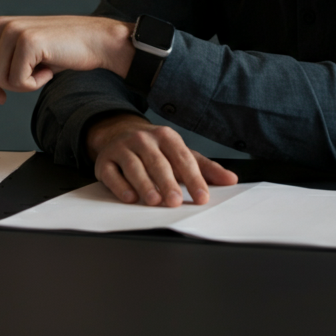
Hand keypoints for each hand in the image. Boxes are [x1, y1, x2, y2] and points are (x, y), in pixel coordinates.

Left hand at [0, 15, 133, 103]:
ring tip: (41, 68)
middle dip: (0, 90)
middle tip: (27, 80)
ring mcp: (11, 32)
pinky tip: (49, 68)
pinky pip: (18, 82)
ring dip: (23, 86)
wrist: (94, 41)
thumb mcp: (23, 58)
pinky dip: (36, 84)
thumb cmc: (60, 52)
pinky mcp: (26, 41)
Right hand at [87, 113, 237, 205]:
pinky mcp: (104, 160)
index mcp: (166, 136)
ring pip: (133, 166)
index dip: (193, 178)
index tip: (202, 197)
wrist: (118, 133)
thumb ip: (205, 168)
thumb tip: (231, 179)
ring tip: (154, 200)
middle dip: (167, 182)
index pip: (182, 158)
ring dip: (144, 184)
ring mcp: (122, 148)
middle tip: (175, 201)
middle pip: (157, 162)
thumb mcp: (181, 154)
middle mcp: (143, 139)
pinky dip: (119, 186)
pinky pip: (111, 173)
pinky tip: (129, 197)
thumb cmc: (156, 150)